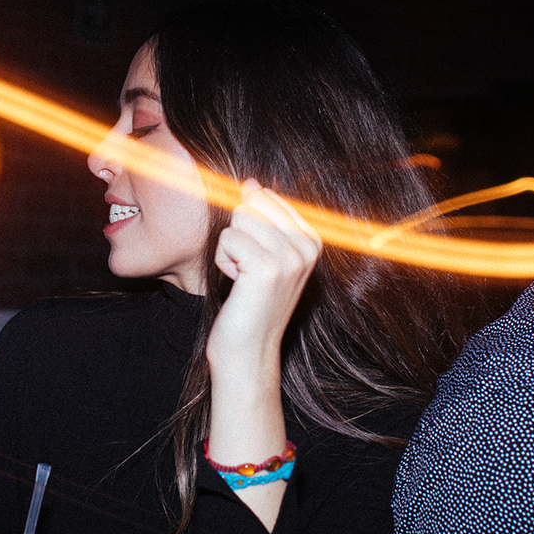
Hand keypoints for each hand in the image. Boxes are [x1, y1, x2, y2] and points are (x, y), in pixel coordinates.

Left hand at [208, 179, 321, 366]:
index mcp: (311, 239)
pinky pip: (227, 239)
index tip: (255, 259)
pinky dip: (223, 261)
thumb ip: (262, 217)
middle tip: (247, 271)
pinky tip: (237, 285)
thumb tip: (251, 183)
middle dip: (238, 235)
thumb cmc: (249, 303)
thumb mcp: (263, 254)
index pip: (266, 196)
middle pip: (251, 204)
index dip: (248, 225)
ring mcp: (290, 257)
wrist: (248, 351)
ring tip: (243, 278)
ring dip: (229, 249)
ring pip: (238, 219)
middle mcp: (307, 246)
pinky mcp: (267, 268)